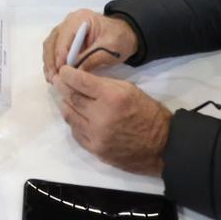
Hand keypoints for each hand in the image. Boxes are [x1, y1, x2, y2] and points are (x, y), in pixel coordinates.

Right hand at [42, 9, 136, 80]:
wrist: (125, 35)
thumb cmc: (119, 39)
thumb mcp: (109, 49)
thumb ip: (92, 59)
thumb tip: (75, 73)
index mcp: (80, 19)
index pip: (65, 36)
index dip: (60, 54)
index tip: (61, 71)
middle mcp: (69, 22)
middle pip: (53, 40)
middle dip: (51, 60)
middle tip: (53, 78)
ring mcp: (66, 30)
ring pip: (50, 45)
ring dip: (49, 62)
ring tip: (51, 79)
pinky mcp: (65, 39)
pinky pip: (54, 49)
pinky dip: (52, 62)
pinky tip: (54, 74)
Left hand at [53, 66, 170, 175]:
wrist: (163, 146)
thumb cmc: (149, 114)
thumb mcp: (130, 90)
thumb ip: (105, 85)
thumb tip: (83, 80)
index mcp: (112, 97)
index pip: (81, 82)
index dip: (68, 74)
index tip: (63, 69)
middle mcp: (100, 117)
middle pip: (72, 99)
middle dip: (62, 87)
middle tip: (57, 80)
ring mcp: (96, 136)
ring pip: (70, 116)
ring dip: (64, 104)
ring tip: (62, 96)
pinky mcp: (95, 150)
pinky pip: (76, 133)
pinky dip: (73, 122)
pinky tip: (73, 115)